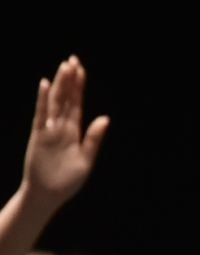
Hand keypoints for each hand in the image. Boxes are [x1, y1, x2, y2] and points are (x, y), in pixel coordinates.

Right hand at [22, 56, 109, 206]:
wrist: (47, 195)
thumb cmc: (68, 181)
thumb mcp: (86, 160)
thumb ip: (94, 138)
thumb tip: (105, 118)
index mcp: (74, 132)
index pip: (77, 104)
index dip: (79, 86)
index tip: (81, 69)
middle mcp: (61, 127)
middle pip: (66, 98)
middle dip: (70, 79)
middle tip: (72, 59)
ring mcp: (49, 130)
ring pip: (55, 102)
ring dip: (60, 84)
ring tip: (64, 66)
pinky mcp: (38, 135)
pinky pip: (41, 114)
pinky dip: (43, 100)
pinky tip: (46, 85)